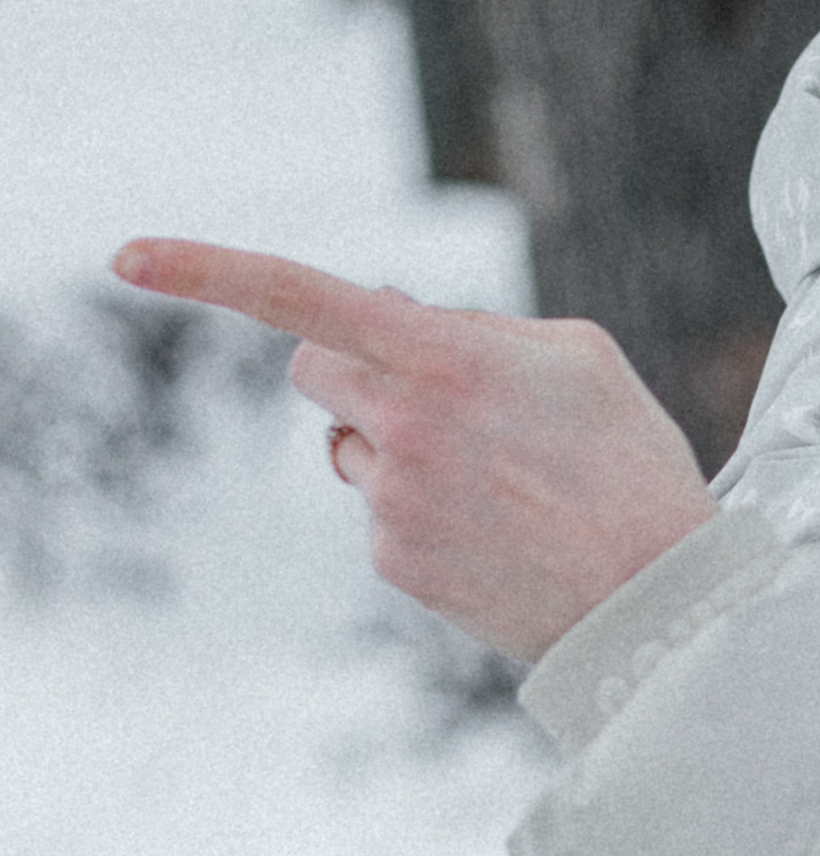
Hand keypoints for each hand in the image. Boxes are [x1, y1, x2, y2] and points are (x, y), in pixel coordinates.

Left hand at [109, 240, 716, 661]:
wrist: (655, 600)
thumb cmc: (629, 461)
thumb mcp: (577, 355)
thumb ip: (475, 327)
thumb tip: (396, 323)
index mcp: (446, 359)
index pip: (302, 297)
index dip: (206, 269)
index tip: (128, 255)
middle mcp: (402, 427)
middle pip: (314, 367)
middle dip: (350, 365)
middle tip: (422, 385)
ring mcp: (390, 500)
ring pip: (351, 445)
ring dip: (400, 443)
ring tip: (499, 480)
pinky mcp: (393, 561)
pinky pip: (380, 510)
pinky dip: (425, 509)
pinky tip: (496, 529)